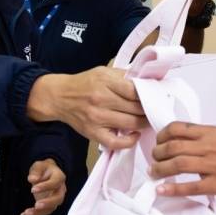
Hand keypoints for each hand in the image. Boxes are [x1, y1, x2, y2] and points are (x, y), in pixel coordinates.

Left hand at [20, 159, 66, 214]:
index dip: (45, 187)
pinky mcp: (48, 206)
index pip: (55, 183)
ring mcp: (55, 199)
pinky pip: (43, 213)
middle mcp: (60, 190)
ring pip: (50, 209)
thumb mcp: (39, 165)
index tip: (33, 189)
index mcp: (59, 177)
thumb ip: (36, 171)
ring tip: (26, 213)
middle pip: (58, 199)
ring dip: (39, 212)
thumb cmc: (43, 169)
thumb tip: (33, 179)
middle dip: (47, 203)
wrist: (47, 174)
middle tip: (36, 205)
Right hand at [27, 68, 146, 149]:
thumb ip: (124, 76)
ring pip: (130, 124)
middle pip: (136, 108)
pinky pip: (116, 142)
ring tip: (148, 120)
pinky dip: (129, 141)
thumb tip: (147, 81)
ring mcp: (97, 118)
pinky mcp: (93, 132)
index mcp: (105, 82)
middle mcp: (101, 100)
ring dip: (144, 123)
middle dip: (149, 110)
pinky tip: (134, 135)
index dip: (149, 95)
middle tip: (155, 110)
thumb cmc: (84, 84)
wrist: (59, 97)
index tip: (156, 97)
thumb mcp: (104, 72)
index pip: (135, 91)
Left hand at [149, 122, 215, 209]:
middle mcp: (214, 146)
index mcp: (214, 133)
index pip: (179, 128)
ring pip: (178, 164)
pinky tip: (161, 189)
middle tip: (154, 159)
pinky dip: (172, 188)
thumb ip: (203, 138)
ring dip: (160, 169)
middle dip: (157, 153)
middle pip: (174, 146)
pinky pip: (190, 186)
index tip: (158, 142)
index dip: (162, 135)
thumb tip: (176, 140)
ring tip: (154, 173)